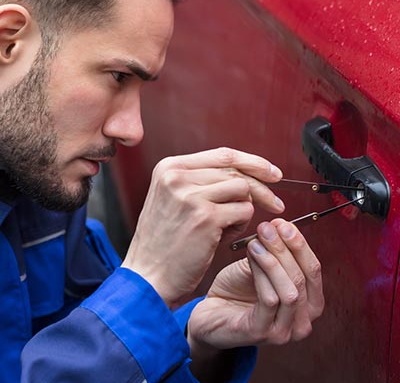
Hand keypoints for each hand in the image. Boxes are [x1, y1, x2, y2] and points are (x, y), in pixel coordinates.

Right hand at [121, 148, 284, 305]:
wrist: (147, 276)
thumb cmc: (165, 242)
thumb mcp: (173, 199)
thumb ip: (202, 181)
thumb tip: (246, 173)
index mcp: (170, 167)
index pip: (223, 154)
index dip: (252, 162)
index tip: (271, 172)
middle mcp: (178, 176)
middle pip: (236, 170)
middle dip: (261, 187)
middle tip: (276, 203)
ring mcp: (191, 195)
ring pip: (243, 189)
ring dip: (245, 208)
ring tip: (229, 225)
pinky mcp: (205, 217)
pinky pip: (244, 211)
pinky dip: (242, 224)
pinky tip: (225, 236)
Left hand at [187, 219, 323, 352]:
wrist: (210, 311)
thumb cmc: (237, 289)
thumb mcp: (261, 264)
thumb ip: (275, 250)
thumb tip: (280, 225)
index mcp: (308, 303)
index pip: (313, 269)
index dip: (300, 244)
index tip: (283, 224)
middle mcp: (302, 321)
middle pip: (304, 278)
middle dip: (286, 248)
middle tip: (268, 228)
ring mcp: (284, 331)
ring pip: (290, 291)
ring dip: (273, 260)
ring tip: (256, 241)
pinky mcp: (262, 333)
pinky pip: (269, 300)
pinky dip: (261, 274)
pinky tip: (251, 256)